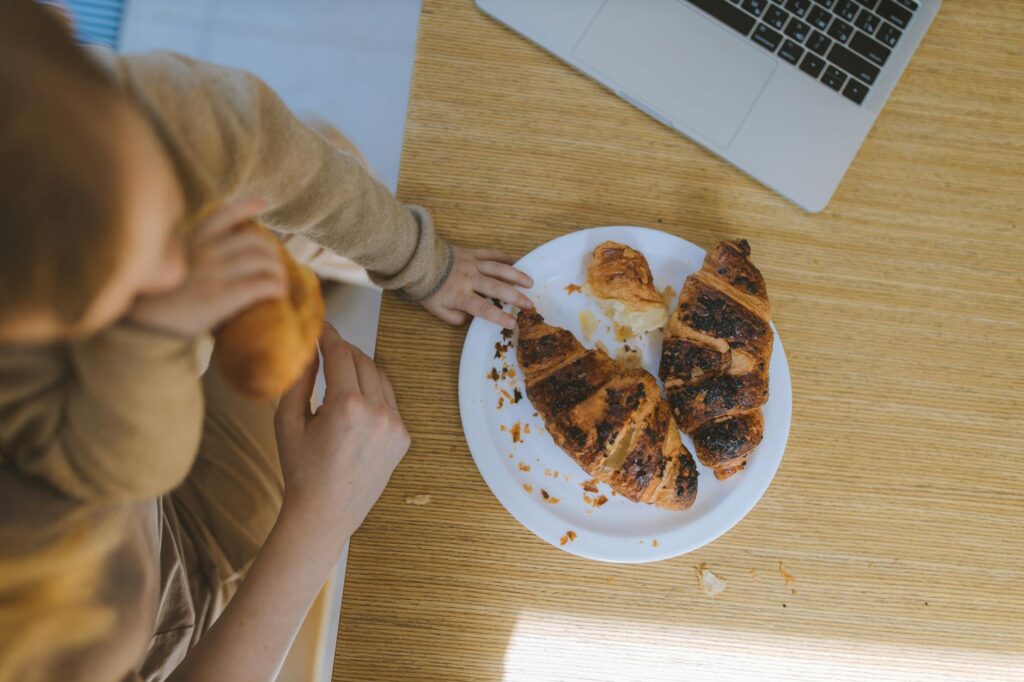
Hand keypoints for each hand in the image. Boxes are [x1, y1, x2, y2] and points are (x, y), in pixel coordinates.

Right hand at [129, 198, 285, 336]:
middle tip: (277, 267)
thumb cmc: (159, 299)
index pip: (222, 215)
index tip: (263, 202)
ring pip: (261, 261)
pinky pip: (259, 285)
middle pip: (253, 241)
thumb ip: (195, 256)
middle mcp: (204, 252)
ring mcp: (212, 273)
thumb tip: (223, 256)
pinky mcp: (219, 296)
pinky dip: (275, 287)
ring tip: (280, 283)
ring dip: (278, 271)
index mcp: (192, 242)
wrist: (144, 325)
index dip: (245, 206)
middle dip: (272, 252)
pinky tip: (278, 293)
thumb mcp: (172, 265)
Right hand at [274, 323, 410, 537]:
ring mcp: (394, 425)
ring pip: (379, 378)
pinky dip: (373, 393)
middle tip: (325, 347)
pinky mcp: (403, 437)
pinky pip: (389, 401)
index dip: (328, 334)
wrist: (326, 514)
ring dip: (359, 369)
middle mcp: (377, 413)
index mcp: (346, 407)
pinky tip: (352, 402)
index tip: (320, 325)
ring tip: (337, 373)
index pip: (340, 353)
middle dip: (343, 350)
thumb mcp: (287, 422)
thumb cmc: (300, 470)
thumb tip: (306, 348)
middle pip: (362, 360)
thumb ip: (298, 380)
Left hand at [420, 246, 533, 328]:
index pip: (482, 308)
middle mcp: (469, 279)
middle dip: (515, 297)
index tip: (513, 323)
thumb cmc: (427, 288)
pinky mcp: (472, 253)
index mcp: (460, 295)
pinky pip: (491, 254)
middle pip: (496, 288)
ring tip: (530, 283)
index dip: (498, 316)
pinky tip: (516, 261)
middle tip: (530, 304)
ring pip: (498, 269)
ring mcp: (472, 264)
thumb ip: (454, 318)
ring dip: (516, 276)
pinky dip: (504, 257)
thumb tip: (470, 319)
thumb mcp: (437, 310)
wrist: (417, 261)